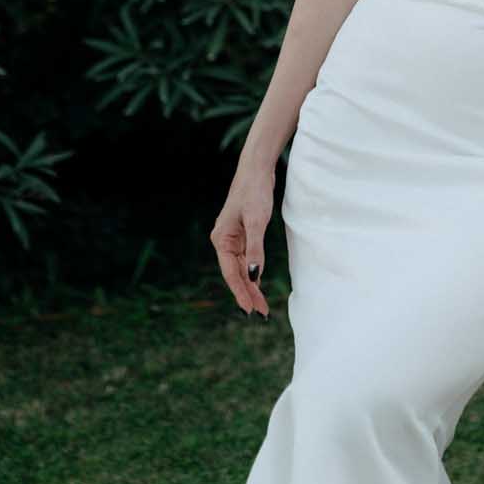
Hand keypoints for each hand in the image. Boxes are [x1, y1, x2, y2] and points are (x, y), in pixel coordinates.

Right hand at [210, 165, 273, 317]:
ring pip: (241, 267)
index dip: (240, 292)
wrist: (256, 170)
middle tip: (261, 313)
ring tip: (261, 305)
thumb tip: (253, 276)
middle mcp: (224, 241)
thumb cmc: (255, 192)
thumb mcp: (257, 221)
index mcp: (221, 240)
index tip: (249, 310)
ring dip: (251, 285)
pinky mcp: (243, 233)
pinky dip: (252, 270)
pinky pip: (246, 258)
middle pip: (235, 273)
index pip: (230, 273)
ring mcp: (233, 238)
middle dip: (248, 293)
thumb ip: (255, 249)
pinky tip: (257, 282)